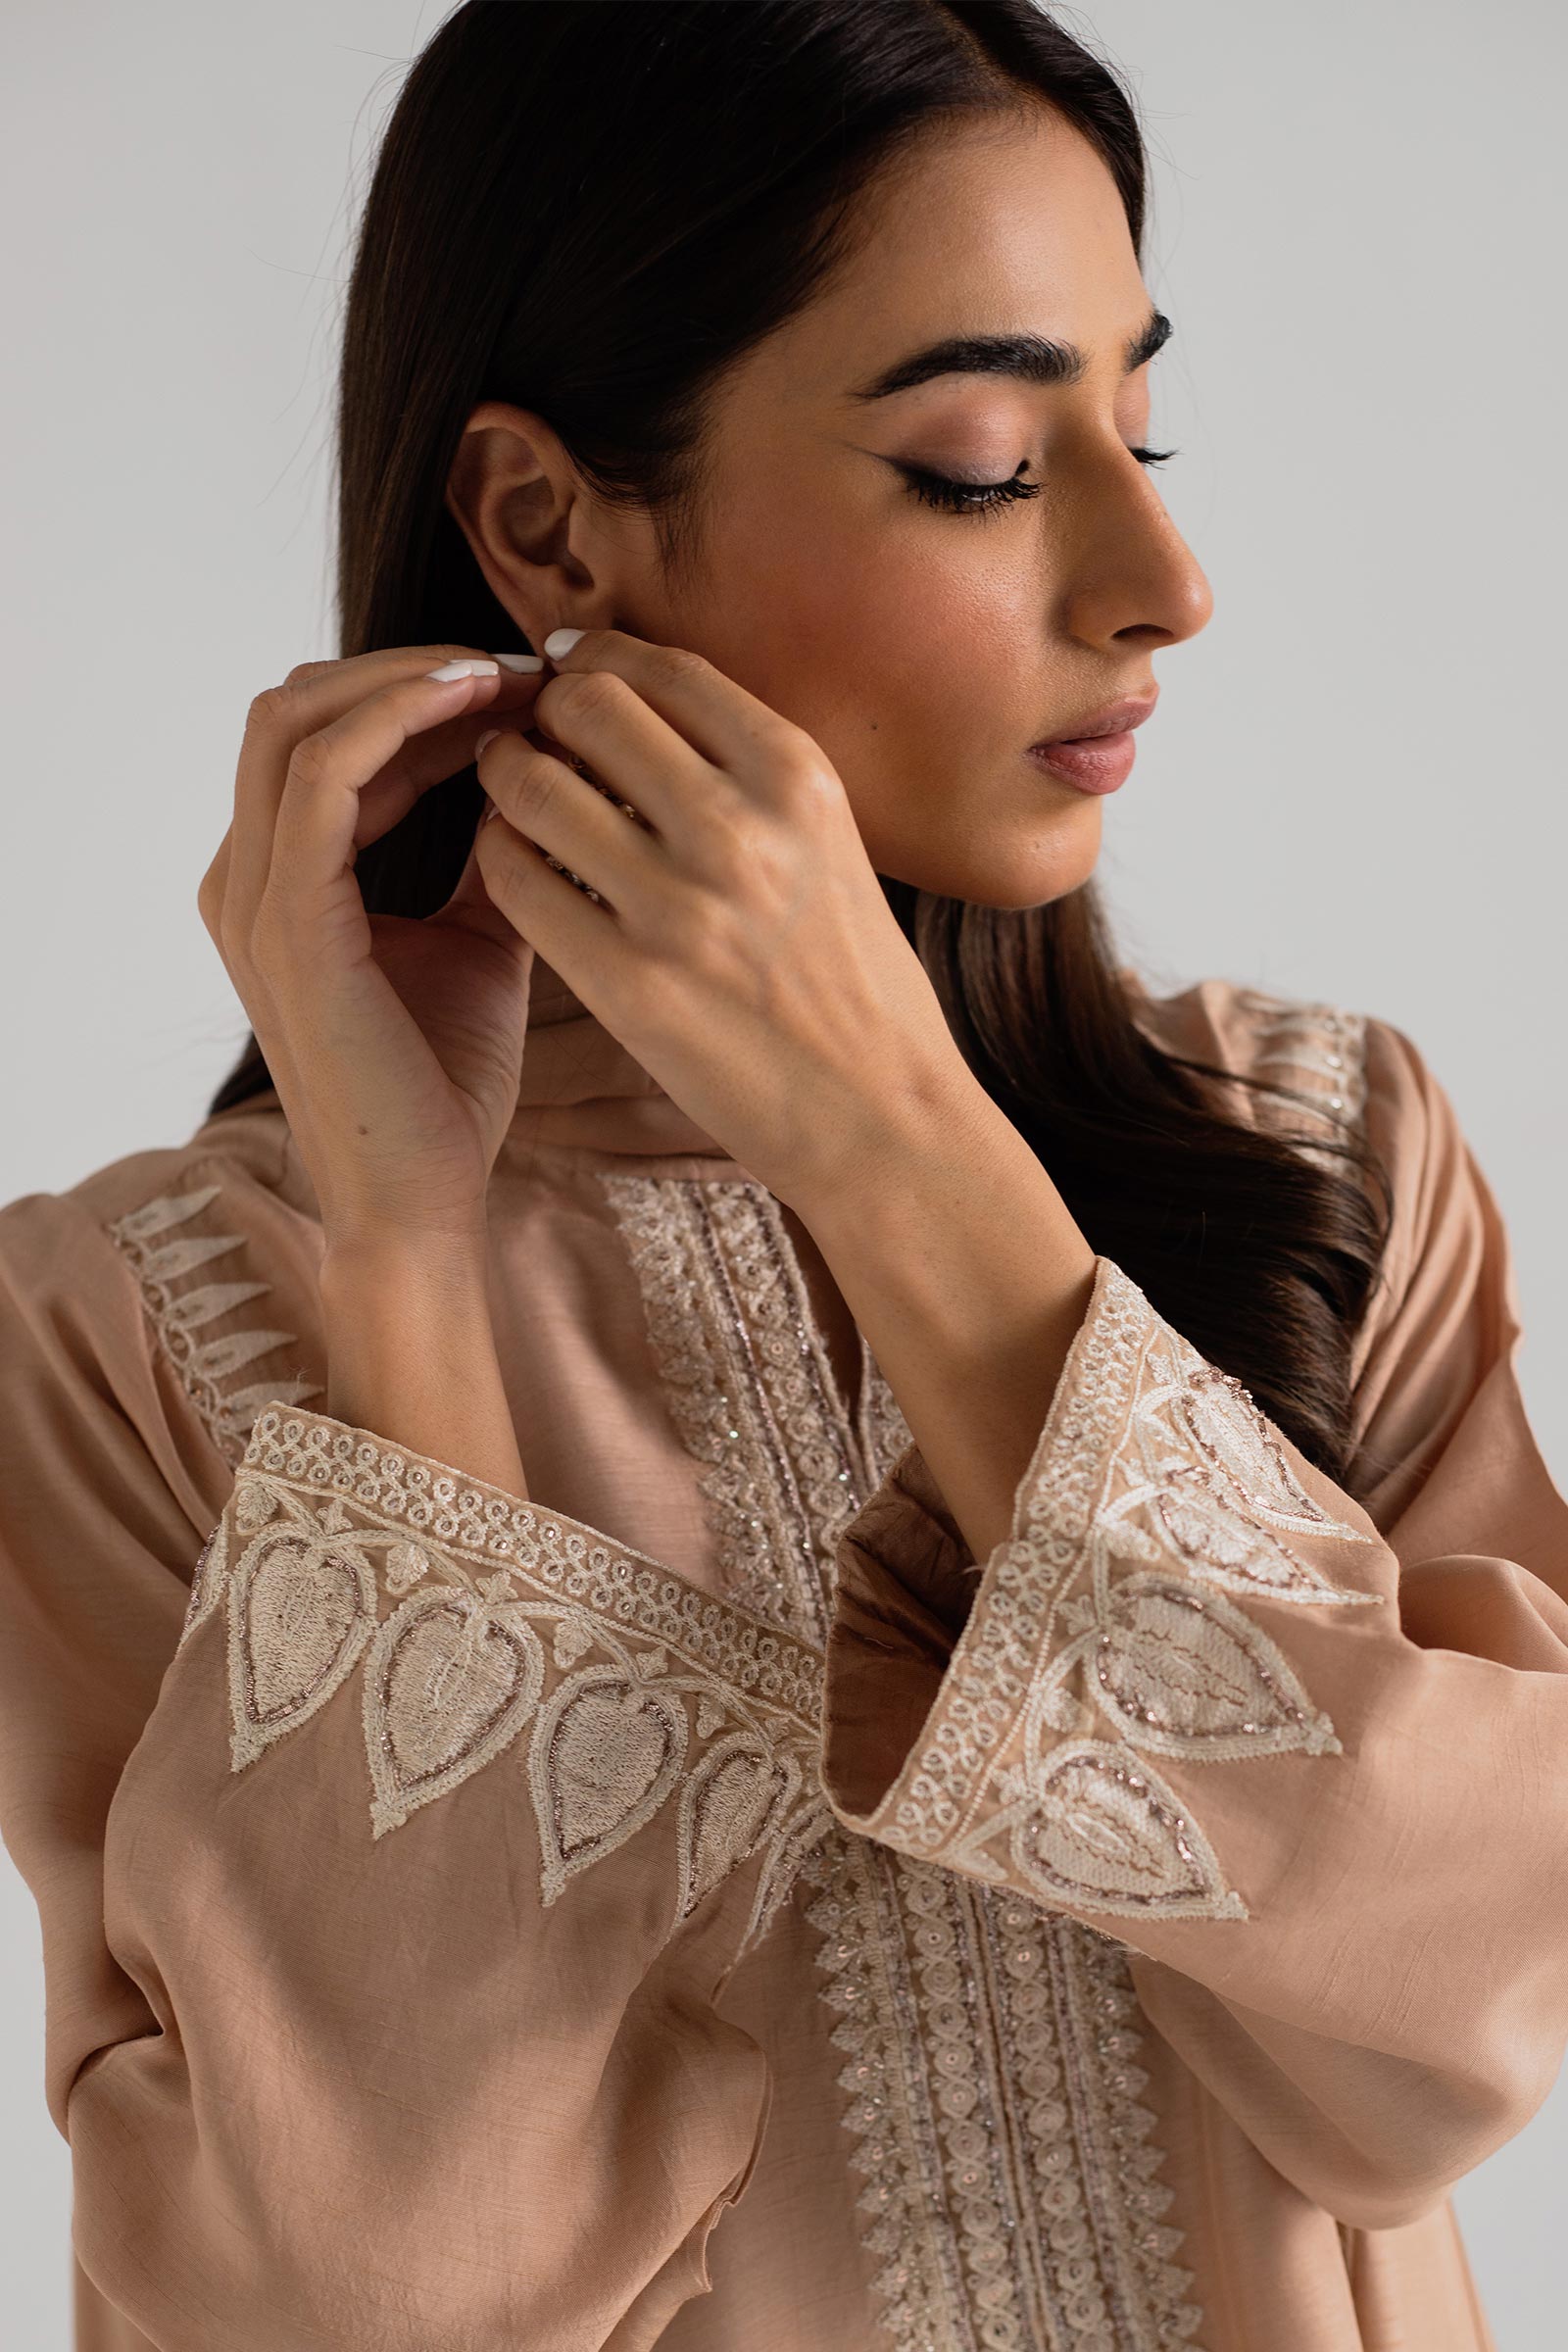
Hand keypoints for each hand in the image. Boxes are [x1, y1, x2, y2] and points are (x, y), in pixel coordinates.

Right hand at [198, 643, 552, 1250]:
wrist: (424, 1201)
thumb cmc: (446, 1086)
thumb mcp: (480, 939)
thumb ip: (487, 856)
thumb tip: (532, 775)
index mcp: (282, 880)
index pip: (325, 736)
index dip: (419, 694)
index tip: (523, 688)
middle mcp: (249, 879)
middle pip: (296, 706)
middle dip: (409, 669)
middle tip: (519, 669)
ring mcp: (257, 900)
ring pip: (296, 720)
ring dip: (407, 681)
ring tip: (506, 679)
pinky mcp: (289, 926)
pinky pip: (320, 779)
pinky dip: (395, 723)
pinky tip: (475, 711)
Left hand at [474, 629, 964, 1212]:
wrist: (880, 1115)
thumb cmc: (853, 981)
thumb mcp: (831, 843)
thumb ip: (747, 772)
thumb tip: (640, 700)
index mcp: (796, 777)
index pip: (662, 668)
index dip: (596, 657)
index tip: (571, 670)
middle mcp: (738, 826)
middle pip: (587, 706)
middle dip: (543, 710)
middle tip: (532, 736)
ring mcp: (679, 906)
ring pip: (533, 785)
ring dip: (505, 775)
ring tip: (509, 791)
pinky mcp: (628, 983)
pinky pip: (515, 881)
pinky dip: (497, 856)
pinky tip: (512, 864)